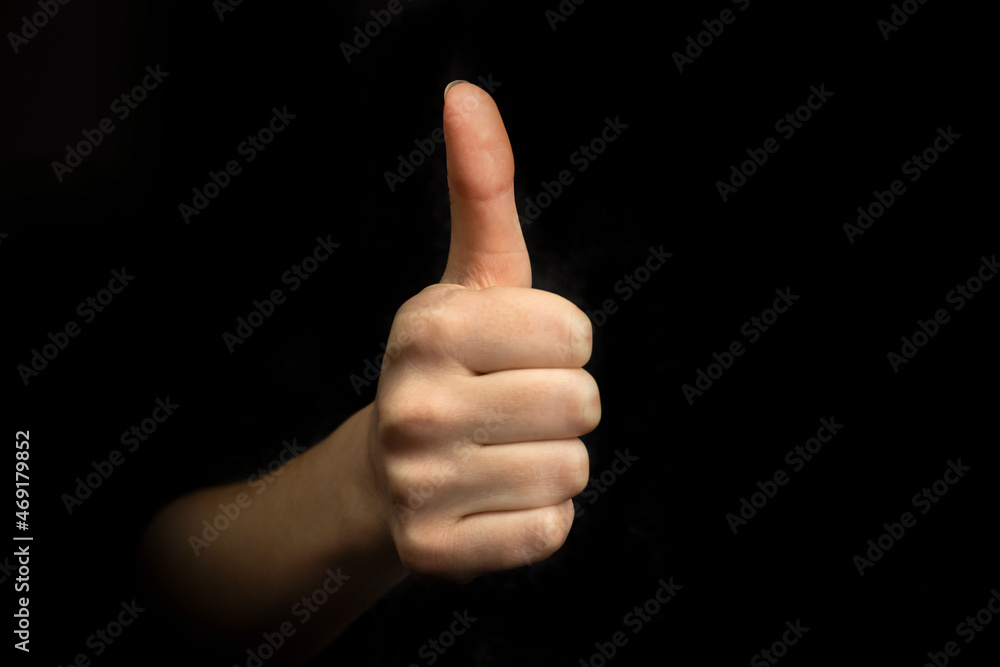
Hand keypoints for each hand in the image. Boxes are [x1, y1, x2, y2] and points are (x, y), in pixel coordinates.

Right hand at [367, 81, 600, 583]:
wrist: (386, 472)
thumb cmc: (452, 364)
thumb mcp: (470, 277)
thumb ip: (481, 187)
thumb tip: (465, 92)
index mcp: (428, 326)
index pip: (575, 336)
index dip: (560, 344)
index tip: (516, 353)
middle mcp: (414, 405)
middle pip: (580, 403)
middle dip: (560, 403)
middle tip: (508, 407)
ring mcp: (419, 483)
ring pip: (570, 469)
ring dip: (551, 461)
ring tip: (499, 452)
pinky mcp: (433, 551)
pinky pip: (548, 531)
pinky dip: (535, 518)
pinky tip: (491, 498)